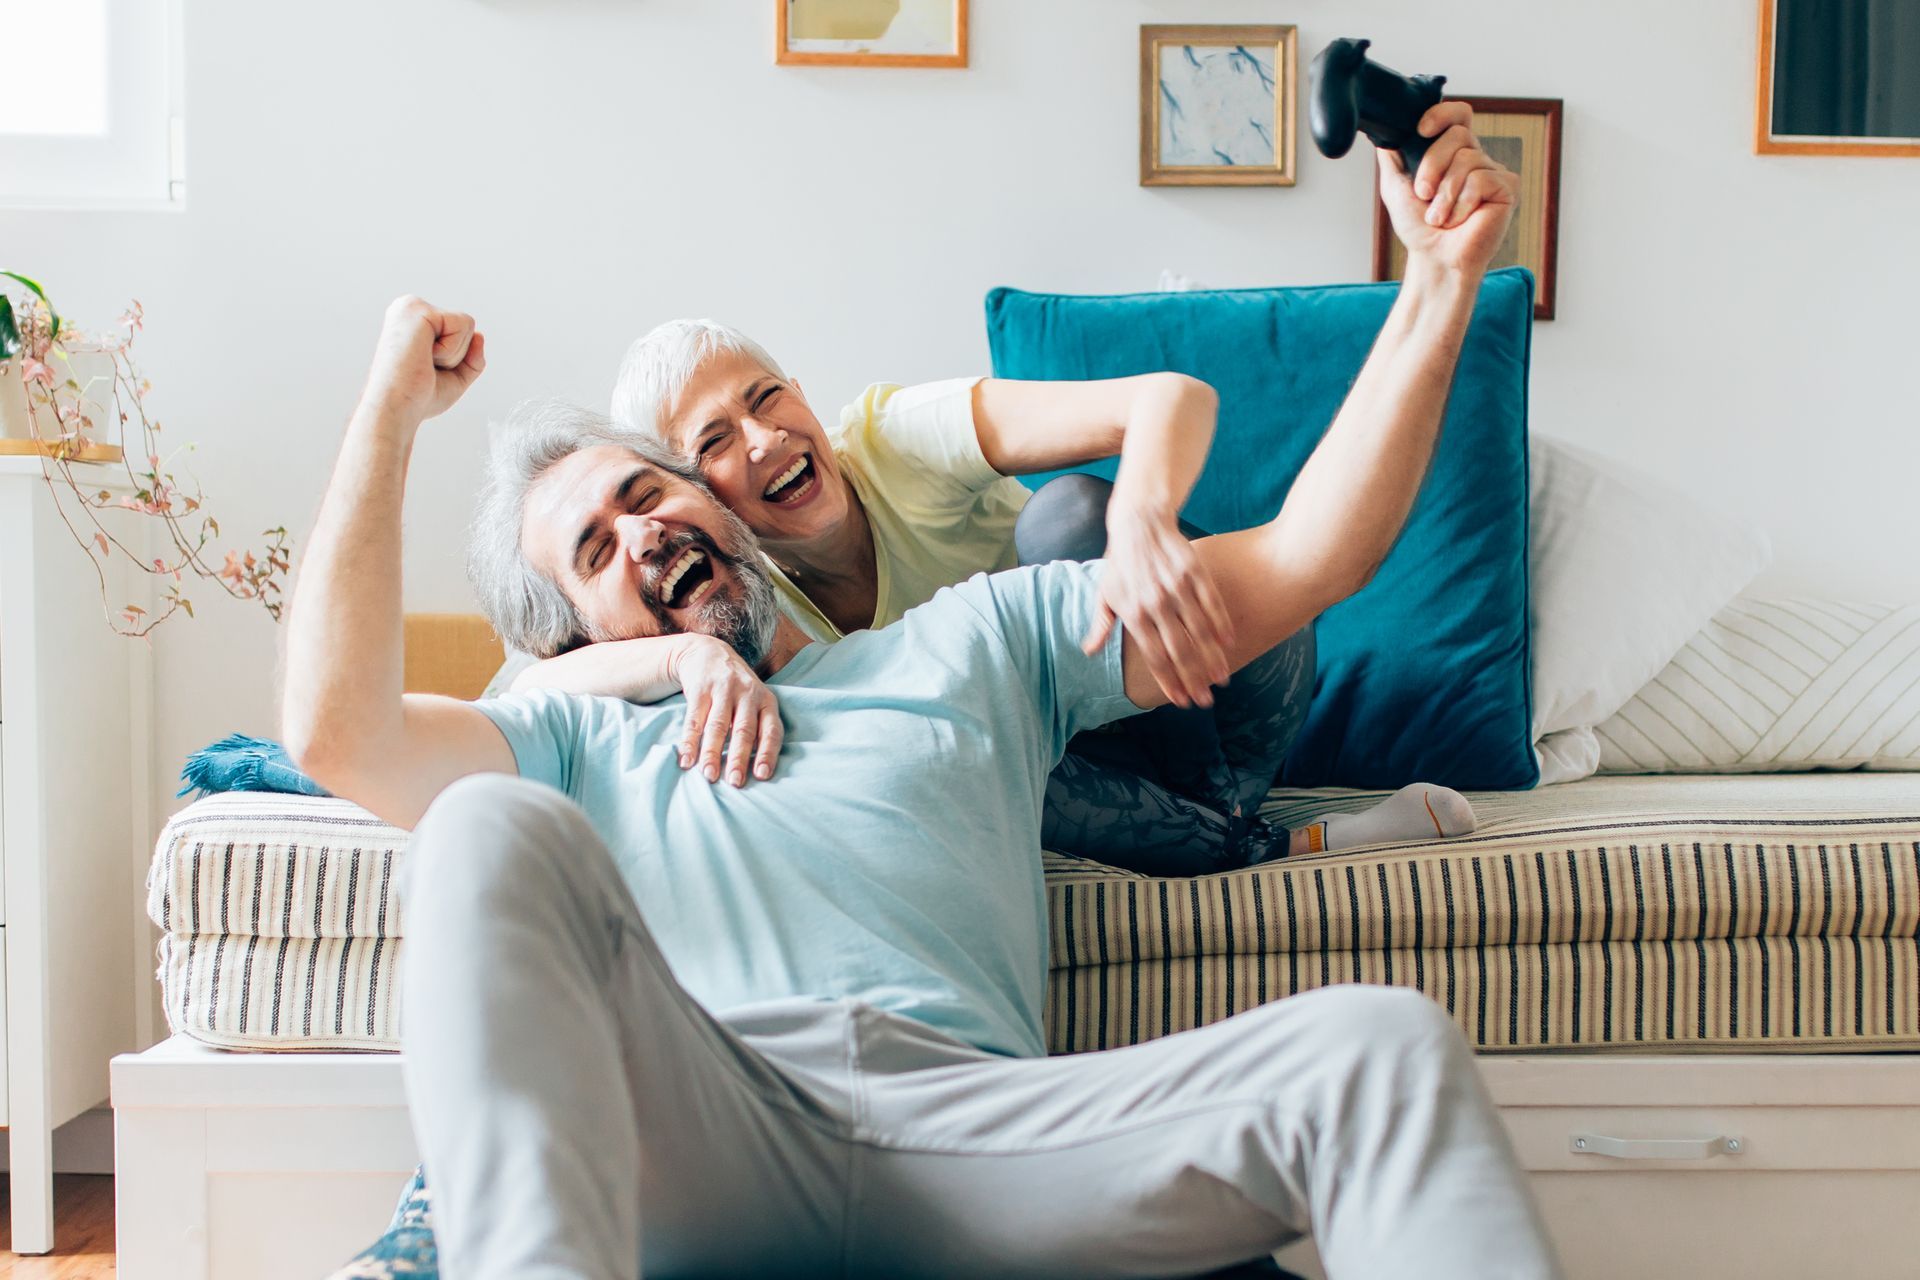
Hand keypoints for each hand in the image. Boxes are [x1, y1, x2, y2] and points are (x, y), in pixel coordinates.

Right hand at [357, 296, 485, 432]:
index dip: (456, 359)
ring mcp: (412, 306)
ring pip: (467, 324)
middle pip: (467, 326)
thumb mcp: (454, 377)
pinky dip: (451, 350)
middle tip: (425, 367)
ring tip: (422, 361)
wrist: (397, 409)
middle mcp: (410, 309)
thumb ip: (471, 358)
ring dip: (453, 354)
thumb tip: (480, 335)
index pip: (460, 331)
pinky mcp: (417, 308)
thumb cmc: (417, 398)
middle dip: (456, 356)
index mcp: (414, 322)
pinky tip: (424, 355)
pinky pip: (463, 324)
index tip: (427, 370)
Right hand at [671, 634, 783, 785]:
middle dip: (739, 758)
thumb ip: (758, 729)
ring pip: (718, 726)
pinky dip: (689, 741)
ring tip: (708, 775)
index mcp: (767, 701)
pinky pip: (694, 719)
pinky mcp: (700, 689)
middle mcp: (748, 694)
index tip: (761, 775)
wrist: (708, 653)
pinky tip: (686, 759)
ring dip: (712, 753)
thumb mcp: (756, 703)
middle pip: (744, 730)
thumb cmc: (738, 691)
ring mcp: (723, 689)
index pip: (771, 730)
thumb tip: (756, 772)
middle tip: (735, 782)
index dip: (767, 753)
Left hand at [1083, 501, 1233, 707]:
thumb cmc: (1120, 563)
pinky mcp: (1194, 571)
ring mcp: (1176, 587)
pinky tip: (1229, 642)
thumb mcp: (1104, 594)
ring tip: (1221, 678)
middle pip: (1178, 649)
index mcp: (1133, 613)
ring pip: (1198, 630)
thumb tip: (1089, 651)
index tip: (1180, 700)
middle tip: (1206, 701)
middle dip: (1193, 678)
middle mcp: (1155, 603)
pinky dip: (1220, 623)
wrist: (1138, 523)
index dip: (1168, 680)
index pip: (1153, 656)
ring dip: (1211, 657)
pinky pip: (1211, 602)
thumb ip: (1100, 624)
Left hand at [1377, 101, 1518, 277]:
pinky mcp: (1507, 187)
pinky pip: (1481, 180)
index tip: (1421, 129)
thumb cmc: (1419, 227)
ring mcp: (1494, 171)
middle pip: (1458, 134)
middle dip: (1432, 164)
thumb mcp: (1396, 186)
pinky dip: (1461, 204)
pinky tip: (1459, 220)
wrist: (1434, 258)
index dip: (1443, 113)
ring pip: (1467, 158)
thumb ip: (1392, 156)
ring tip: (1439, 217)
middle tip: (1423, 194)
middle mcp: (1476, 157)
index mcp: (1453, 152)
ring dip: (1444, 193)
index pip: (1458, 115)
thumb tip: (1384, 130)